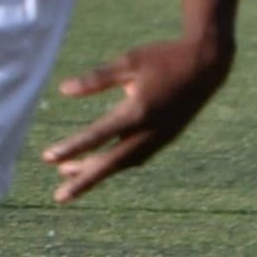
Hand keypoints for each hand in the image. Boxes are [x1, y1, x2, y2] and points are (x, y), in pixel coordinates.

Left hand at [42, 34, 233, 202]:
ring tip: (68, 175)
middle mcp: (149, 131)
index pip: (97, 135)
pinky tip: (100, 163)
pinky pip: (137, 158)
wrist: (208, 65)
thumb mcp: (130, 62)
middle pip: (110, 162)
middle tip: (59, 197)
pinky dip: (116, 164)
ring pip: (124, 163)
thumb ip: (97, 79)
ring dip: (97, 171)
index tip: (47, 158)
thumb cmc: (165, 58)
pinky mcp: (166, 138)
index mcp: (138, 111)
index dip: (71, 148)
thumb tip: (64, 90)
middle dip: (84, 180)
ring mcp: (160, 138)